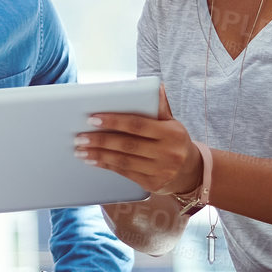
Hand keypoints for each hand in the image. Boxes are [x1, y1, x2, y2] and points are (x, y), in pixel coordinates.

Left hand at [76, 86, 203, 195]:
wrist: (192, 172)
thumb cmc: (175, 141)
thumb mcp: (172, 123)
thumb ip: (160, 107)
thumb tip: (155, 86)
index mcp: (171, 133)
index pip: (137, 125)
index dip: (114, 121)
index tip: (92, 119)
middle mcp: (167, 153)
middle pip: (127, 145)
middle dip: (100, 140)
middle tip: (79, 137)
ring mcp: (160, 171)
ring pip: (123, 161)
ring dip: (99, 155)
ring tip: (80, 150)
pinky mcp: (152, 184)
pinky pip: (125, 173)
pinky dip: (107, 166)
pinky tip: (93, 160)